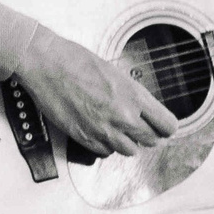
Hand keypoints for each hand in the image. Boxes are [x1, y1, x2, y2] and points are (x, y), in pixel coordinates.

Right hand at [14, 29, 177, 157]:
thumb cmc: (75, 61)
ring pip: (129, 151)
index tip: (161, 126)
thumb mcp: (115, 73)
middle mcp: (123, 117)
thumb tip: (142, 110)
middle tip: (137, 126)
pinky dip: (105, 145)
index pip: (167, 126)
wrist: (46, 64)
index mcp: (134, 96)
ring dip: (126, 142)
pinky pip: (105, 152)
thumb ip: (131, 95)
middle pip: (151, 141)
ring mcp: (103, 130)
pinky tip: (99, 130)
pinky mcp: (84, 138)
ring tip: (116, 128)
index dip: (165, 127)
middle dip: (146, 134)